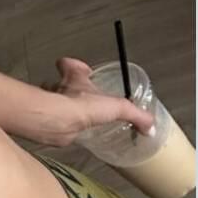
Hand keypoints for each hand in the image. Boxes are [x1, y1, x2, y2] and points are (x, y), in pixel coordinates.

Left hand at [33, 56, 156, 148]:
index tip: (84, 69)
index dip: (74, 65)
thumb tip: (149, 124)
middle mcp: (58, 87)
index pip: (68, 63)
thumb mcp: (117, 107)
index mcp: (73, 77)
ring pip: (54, 101)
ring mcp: (51, 103)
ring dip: (64, 108)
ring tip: (78, 118)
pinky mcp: (48, 120)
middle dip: (69, 89)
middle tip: (82, 99)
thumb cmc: (79, 105)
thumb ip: (134, 114)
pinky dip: (62, 127)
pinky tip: (73, 133)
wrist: (57, 122)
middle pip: (59, 82)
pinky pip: (55, 122)